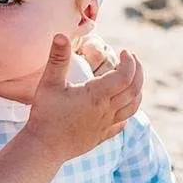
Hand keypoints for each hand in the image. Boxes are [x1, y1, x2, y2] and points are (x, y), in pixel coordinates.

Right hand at [24, 34, 142, 159]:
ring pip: (133, 106)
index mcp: (97, 96)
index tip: (125, 51)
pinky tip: (123, 106)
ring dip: (137, 90)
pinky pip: (123, 122)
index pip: (125, 75)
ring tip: (133, 79)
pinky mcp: (102, 136)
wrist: (44, 147)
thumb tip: (61, 34)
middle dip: (138, 71)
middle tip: (132, 59)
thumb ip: (57, 58)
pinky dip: (128, 110)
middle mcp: (106, 111)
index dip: (129, 61)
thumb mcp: (49, 84)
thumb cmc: (45, 115)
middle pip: (134, 89)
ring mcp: (106, 125)